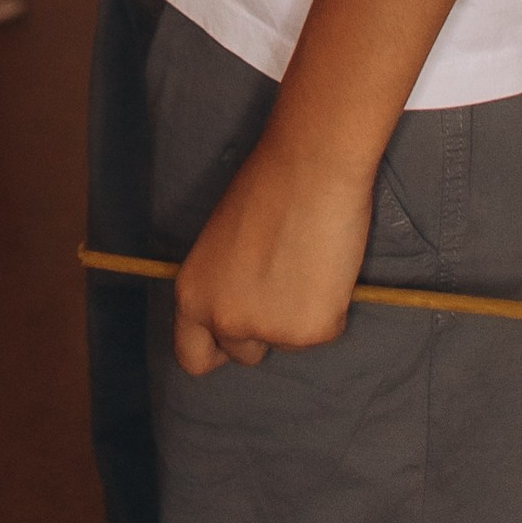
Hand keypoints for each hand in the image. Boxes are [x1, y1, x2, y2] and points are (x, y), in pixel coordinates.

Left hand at [171, 146, 371, 374]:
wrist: (310, 166)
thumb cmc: (265, 188)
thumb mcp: (220, 245)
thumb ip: (223, 285)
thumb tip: (241, 310)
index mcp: (192, 296)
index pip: (192, 356)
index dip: (216, 347)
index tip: (233, 335)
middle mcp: (224, 320)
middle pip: (243, 354)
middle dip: (262, 330)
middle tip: (280, 284)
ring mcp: (269, 330)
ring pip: (287, 342)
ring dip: (297, 316)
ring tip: (304, 262)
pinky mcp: (313, 330)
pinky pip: (324, 330)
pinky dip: (329, 307)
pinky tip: (325, 266)